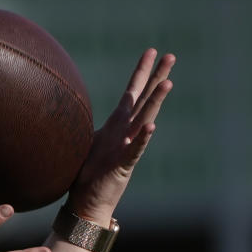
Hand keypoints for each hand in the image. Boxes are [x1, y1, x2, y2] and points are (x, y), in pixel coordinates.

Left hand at [68, 49, 175, 222]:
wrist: (88, 202)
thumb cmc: (88, 172)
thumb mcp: (89, 140)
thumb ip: (95, 123)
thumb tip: (80, 105)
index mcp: (118, 123)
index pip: (133, 91)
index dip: (142, 71)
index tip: (152, 50)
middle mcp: (126, 131)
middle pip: (145, 99)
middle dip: (158, 77)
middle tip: (172, 56)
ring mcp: (127, 146)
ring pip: (145, 120)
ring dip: (155, 102)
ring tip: (167, 83)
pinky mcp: (123, 164)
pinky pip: (134, 149)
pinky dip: (142, 138)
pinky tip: (151, 126)